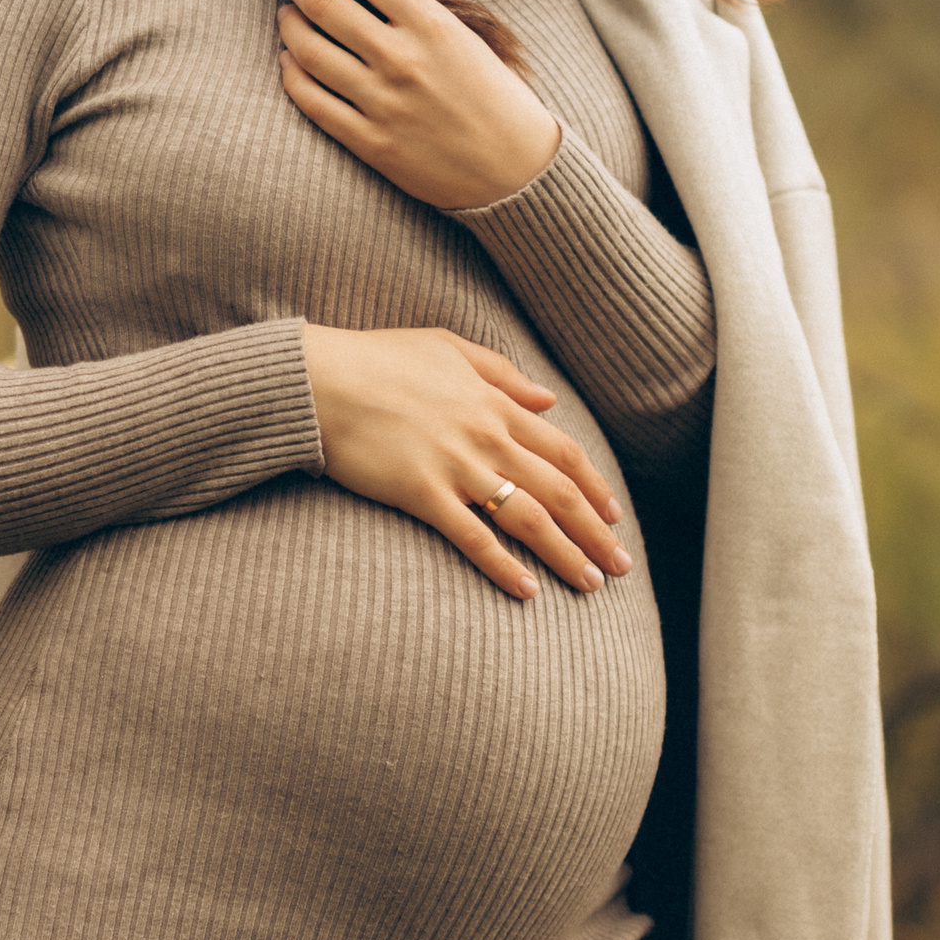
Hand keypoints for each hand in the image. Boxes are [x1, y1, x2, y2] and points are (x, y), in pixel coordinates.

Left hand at [277, 0, 560, 209]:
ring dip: (289, 25)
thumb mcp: (467, 40)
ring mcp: (382, 103)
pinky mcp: (369, 142)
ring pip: (308, 51)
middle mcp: (401, 59)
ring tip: (286, 15)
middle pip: (325, 4)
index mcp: (432, 26)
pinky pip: (312, 102)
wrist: (516, 171)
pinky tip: (289, 63)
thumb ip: (418, 15)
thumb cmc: (496, 100)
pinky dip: (292, 76)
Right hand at [302, 323, 633, 600]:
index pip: (563, 452)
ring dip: (565, 554)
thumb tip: (548, 398)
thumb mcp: (447, 347)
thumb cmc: (376, 358)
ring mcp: (456, 466)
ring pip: (527, 517)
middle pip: (558, 491)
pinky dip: (503, 566)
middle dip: (595, 532)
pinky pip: (472, 537)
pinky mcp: (421, 492)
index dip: (595, 487)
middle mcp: (486, 437)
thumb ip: (502, 373)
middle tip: (620, 566)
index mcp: (496, 404)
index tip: (614, 517)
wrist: (319, 379)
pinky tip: (527, 592)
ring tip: (591, 584)